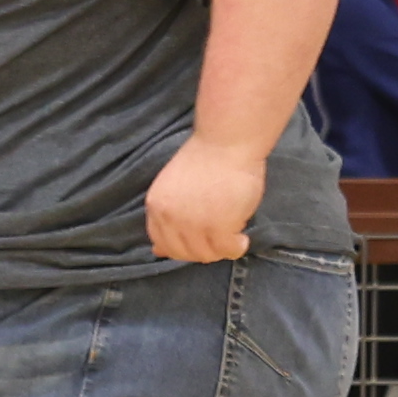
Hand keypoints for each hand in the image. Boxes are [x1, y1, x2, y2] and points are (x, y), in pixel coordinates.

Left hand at [144, 134, 266, 263]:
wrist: (226, 141)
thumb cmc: (206, 158)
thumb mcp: (173, 187)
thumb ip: (167, 217)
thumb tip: (158, 251)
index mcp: (156, 206)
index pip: (163, 243)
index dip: (182, 248)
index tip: (198, 243)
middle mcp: (170, 218)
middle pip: (184, 253)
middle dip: (203, 251)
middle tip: (219, 240)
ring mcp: (193, 224)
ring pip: (206, 255)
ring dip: (221, 250)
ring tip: (232, 236)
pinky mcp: (218, 227)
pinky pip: (227, 250)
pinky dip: (236, 248)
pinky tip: (241, 239)